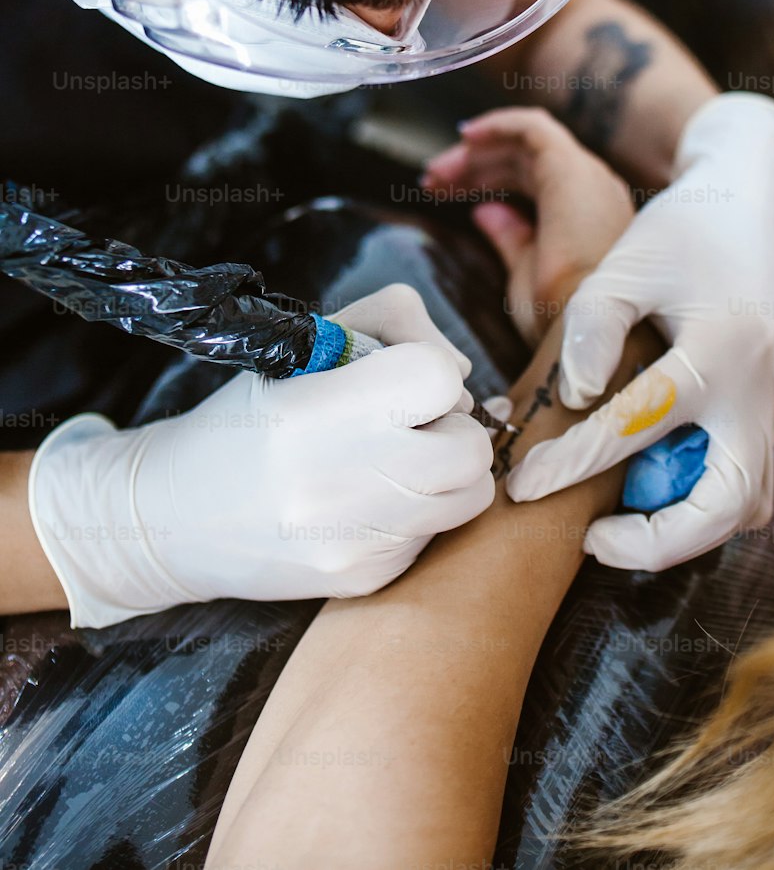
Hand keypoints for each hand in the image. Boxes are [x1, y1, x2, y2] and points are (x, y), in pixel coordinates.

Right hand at [28, 285, 495, 625]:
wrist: (172, 518)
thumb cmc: (243, 421)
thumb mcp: (300, 346)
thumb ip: (389, 324)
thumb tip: (459, 370)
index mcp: (317, 412)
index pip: (436, 377)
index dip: (431, 368)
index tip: (402, 377)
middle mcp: (340, 482)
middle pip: (470, 446)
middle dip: (452, 425)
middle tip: (410, 422)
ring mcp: (357, 541)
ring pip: (470, 495)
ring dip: (447, 471)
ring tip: (398, 459)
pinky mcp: (365, 579)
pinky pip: (434, 535)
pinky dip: (418, 512)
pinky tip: (368, 499)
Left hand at [423, 107, 634, 343]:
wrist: (581, 326)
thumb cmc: (559, 316)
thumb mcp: (525, 272)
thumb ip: (509, 237)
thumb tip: (485, 211)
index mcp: (586, 215)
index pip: (532, 181)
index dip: (486, 181)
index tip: (444, 192)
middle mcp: (593, 189)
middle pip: (525, 160)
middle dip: (475, 166)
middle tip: (432, 180)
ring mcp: (585, 175)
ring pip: (525, 143)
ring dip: (478, 151)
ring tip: (437, 172)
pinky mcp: (568, 167)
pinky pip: (532, 127)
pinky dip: (498, 125)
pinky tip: (466, 136)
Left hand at [503, 95, 773, 570]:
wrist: (750, 204)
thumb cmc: (681, 228)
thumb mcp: (628, 264)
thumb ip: (593, 327)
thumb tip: (572, 397)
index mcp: (719, 350)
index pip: (640, 424)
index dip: (574, 460)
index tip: (522, 483)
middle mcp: (755, 392)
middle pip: (724, 504)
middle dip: (656, 540)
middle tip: (591, 541)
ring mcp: (769, 407)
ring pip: (744, 507)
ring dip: (684, 532)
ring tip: (616, 529)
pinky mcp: (767, 412)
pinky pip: (747, 486)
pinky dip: (702, 508)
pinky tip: (649, 498)